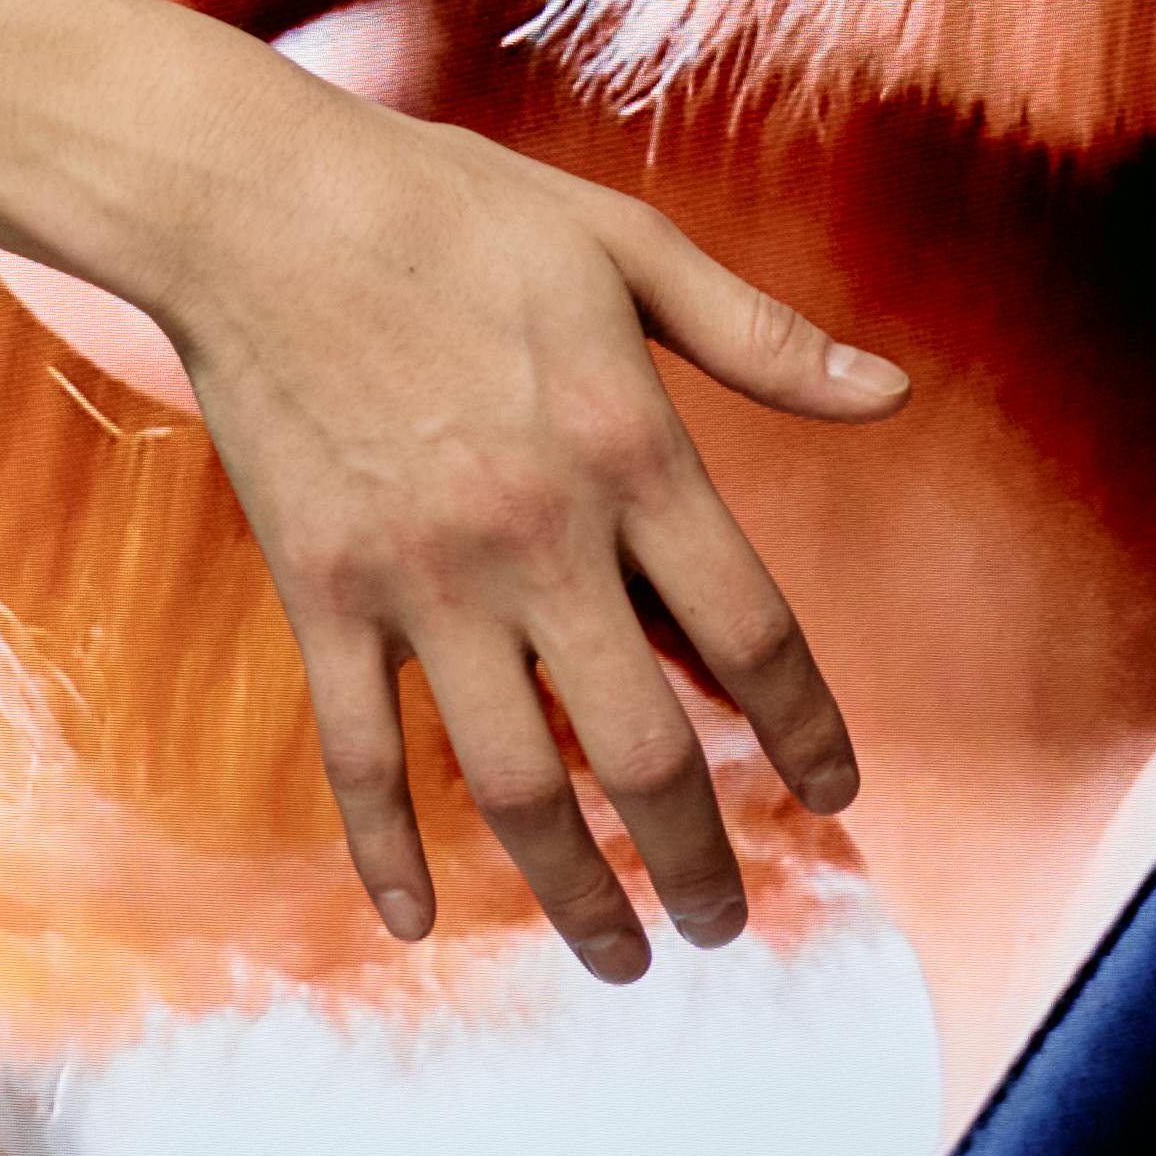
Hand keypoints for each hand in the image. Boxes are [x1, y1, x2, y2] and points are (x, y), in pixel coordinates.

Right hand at [156, 85, 907, 983]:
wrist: (258, 200)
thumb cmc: (454, 208)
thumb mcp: (625, 244)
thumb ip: (761, 336)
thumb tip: (897, 393)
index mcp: (628, 447)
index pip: (753, 635)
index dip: (807, 733)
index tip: (836, 797)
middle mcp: (536, 535)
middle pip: (646, 753)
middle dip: (700, 864)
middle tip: (725, 924)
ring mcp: (421, 577)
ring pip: (515, 786)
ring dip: (577, 894)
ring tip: (621, 956)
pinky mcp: (321, 593)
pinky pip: (359, 755)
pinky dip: (389, 850)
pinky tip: (419, 918)